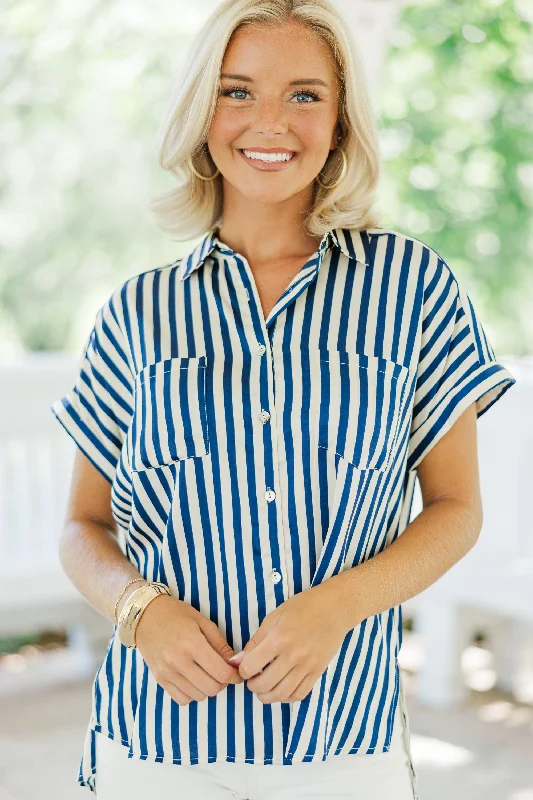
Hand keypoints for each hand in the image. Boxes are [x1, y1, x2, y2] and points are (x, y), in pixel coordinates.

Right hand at [134, 595, 243, 704]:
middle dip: (222, 682)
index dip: (234, 676)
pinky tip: (193, 679)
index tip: (237, 672)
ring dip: (207, 688)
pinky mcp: (159, 680)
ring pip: (198, 696)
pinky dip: (192, 694)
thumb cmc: (176, 615)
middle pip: (212, 688)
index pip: (221, 672)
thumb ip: (220, 644)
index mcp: (192, 644)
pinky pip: (182, 700)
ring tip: (206, 673)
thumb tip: (235, 663)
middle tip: (221, 671)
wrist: (145, 616)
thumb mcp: (203, 622)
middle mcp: (178, 661)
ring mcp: (167, 673)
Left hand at [227, 584, 346, 703]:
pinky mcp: (318, 672)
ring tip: (263, 688)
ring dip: (267, 696)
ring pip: (281, 694)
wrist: (335, 608)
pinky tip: (280, 689)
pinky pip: (299, 695)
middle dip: (252, 686)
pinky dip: (286, 697)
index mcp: (280, 638)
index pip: (251, 666)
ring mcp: (307, 666)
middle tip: (252, 679)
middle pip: (264, 684)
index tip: (244, 667)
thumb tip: (238, 661)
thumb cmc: (303, 607)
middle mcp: (294, 655)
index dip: (242, 670)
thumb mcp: (274, 617)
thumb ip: (256, 640)